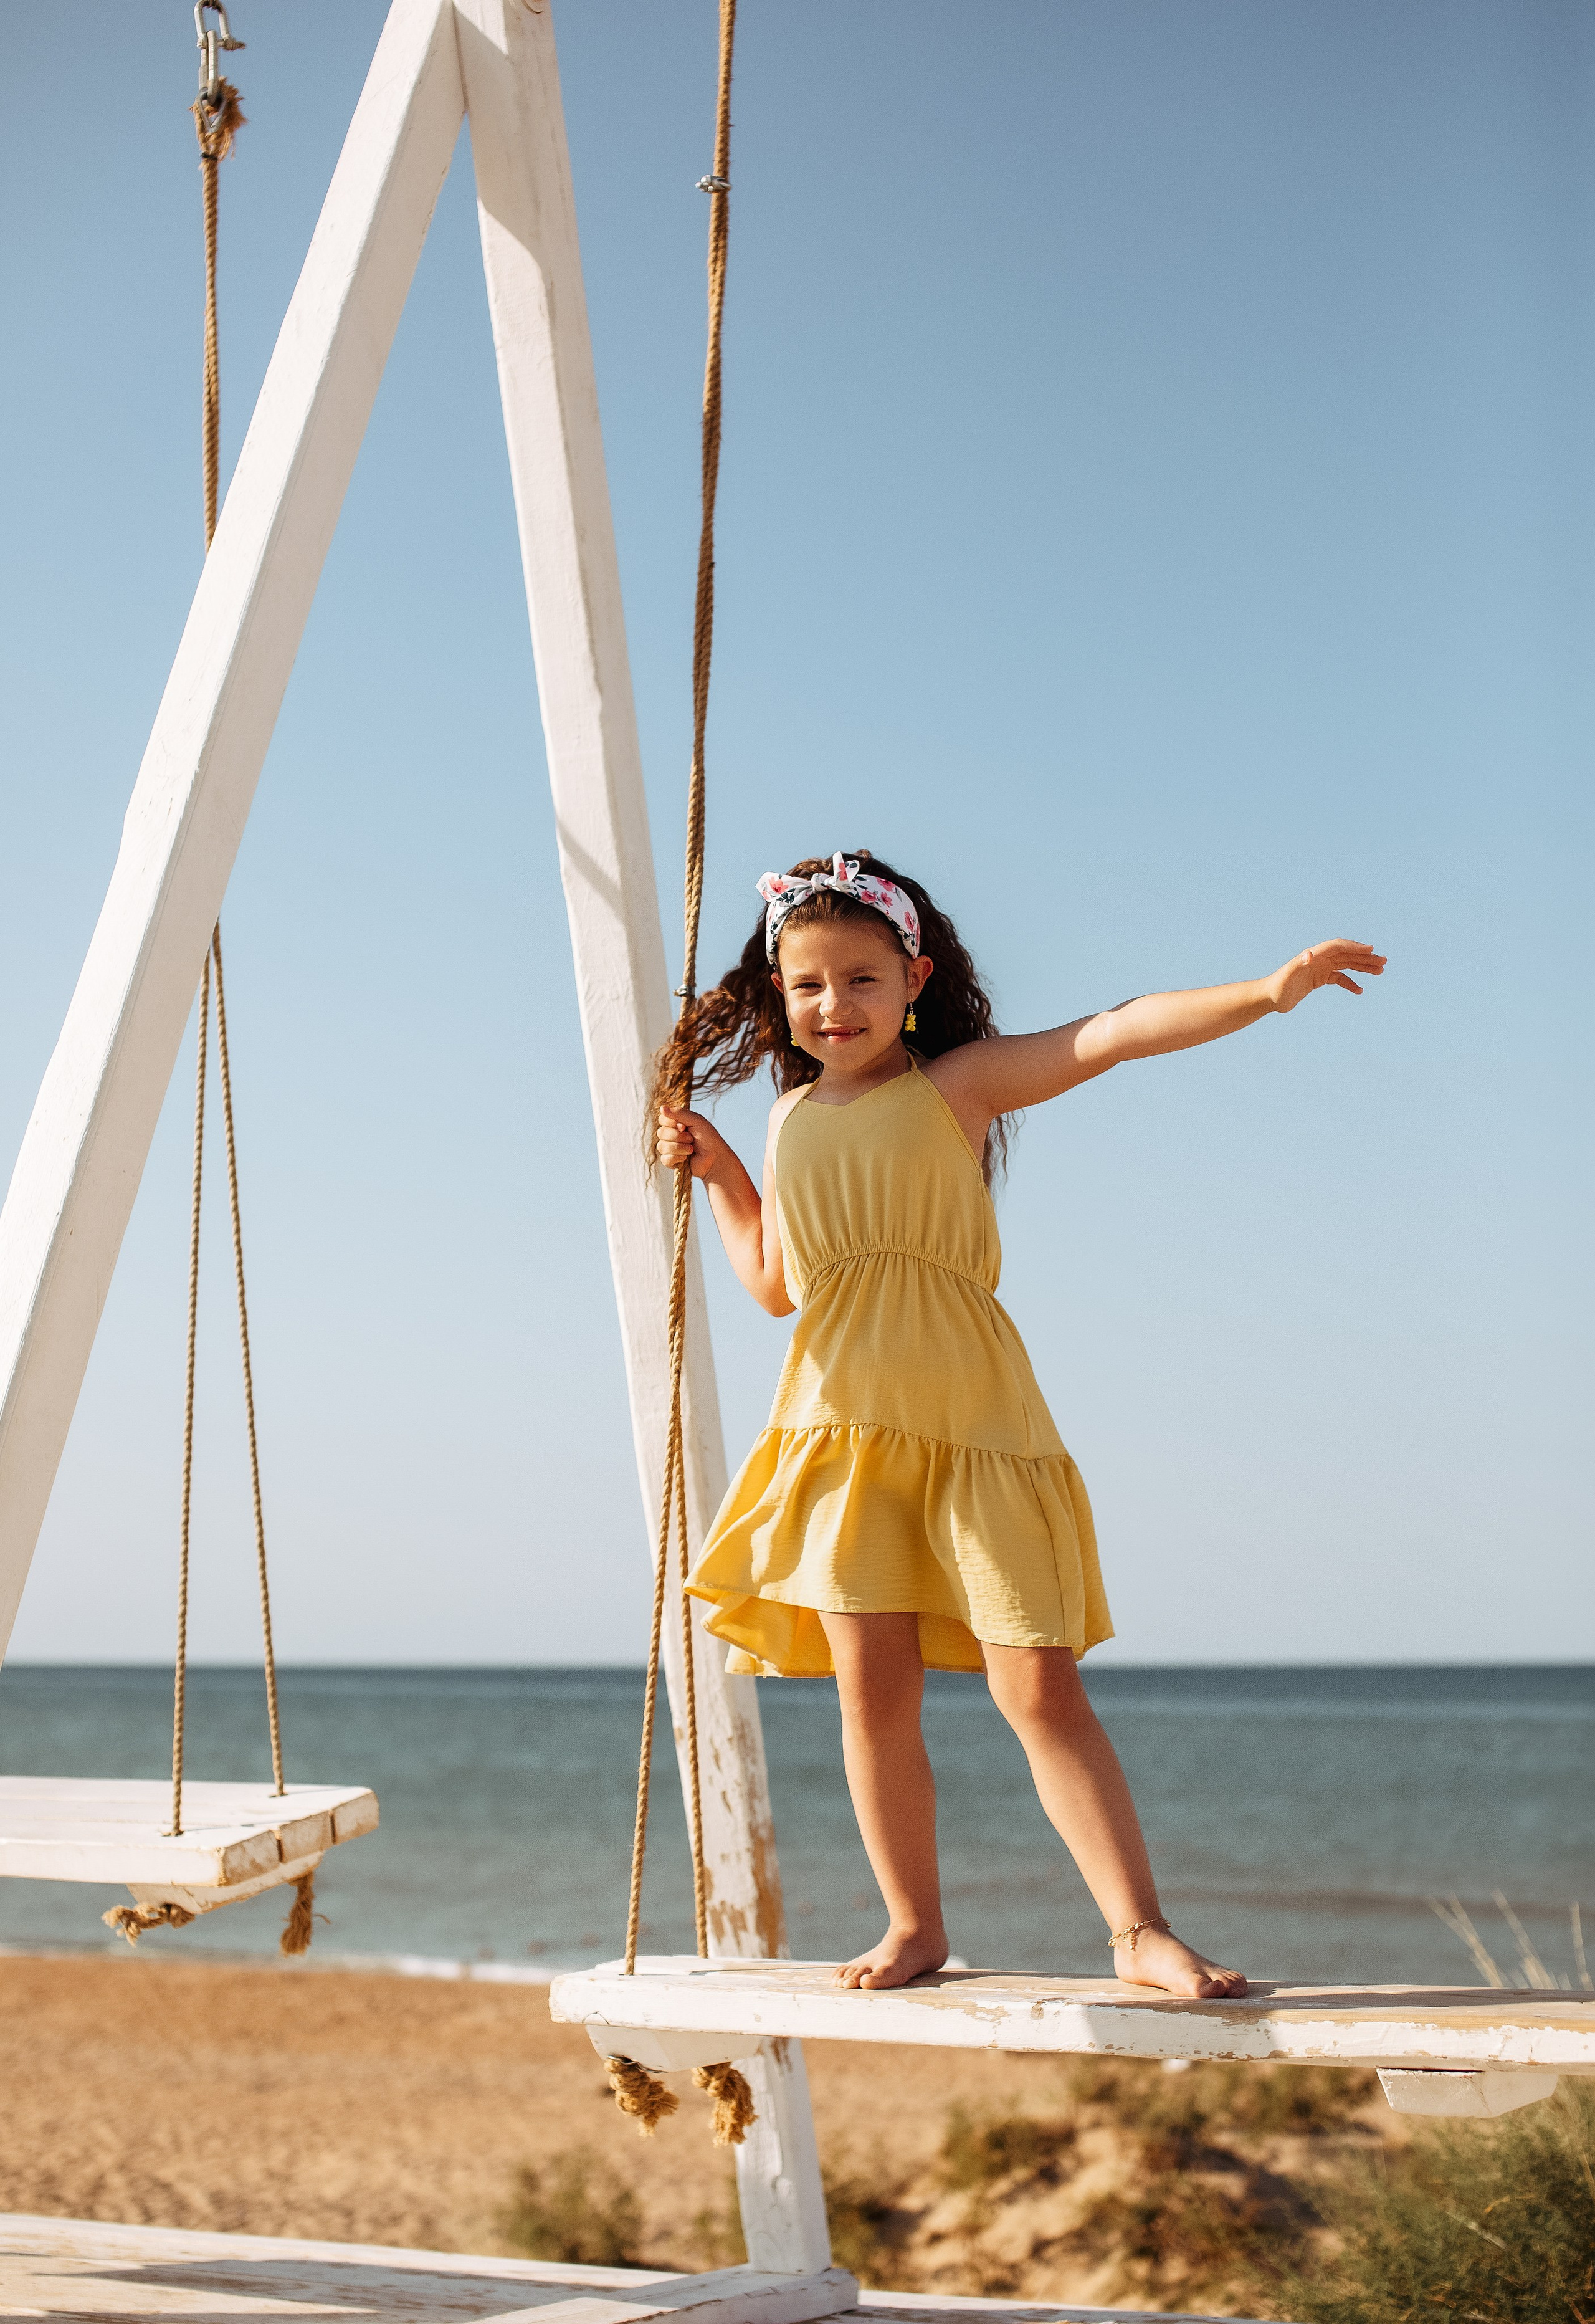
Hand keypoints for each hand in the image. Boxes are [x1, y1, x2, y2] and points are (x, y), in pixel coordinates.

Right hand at [655, 1104, 726, 1179]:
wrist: (715, 1158)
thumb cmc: (709, 1138)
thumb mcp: (696, 1120)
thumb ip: (679, 1113)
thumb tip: (661, 1108)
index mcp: (676, 1124)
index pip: (662, 1119)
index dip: (671, 1123)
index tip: (684, 1126)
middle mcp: (671, 1135)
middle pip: (661, 1132)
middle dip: (678, 1136)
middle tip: (691, 1138)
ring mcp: (670, 1149)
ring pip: (662, 1146)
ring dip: (679, 1147)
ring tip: (691, 1149)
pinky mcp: (671, 1162)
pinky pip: (665, 1159)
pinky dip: (677, 1158)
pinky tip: (686, 1158)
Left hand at [1268, 939, 1386, 1014]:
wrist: (1269, 998)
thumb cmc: (1277, 987)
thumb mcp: (1287, 977)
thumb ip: (1298, 964)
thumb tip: (1309, 954)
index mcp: (1313, 955)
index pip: (1338, 946)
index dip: (1354, 947)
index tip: (1371, 950)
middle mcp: (1318, 959)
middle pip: (1346, 954)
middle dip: (1365, 957)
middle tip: (1383, 961)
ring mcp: (1320, 968)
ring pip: (1346, 965)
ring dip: (1363, 967)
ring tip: (1380, 971)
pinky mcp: (1319, 979)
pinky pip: (1340, 978)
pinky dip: (1350, 983)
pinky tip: (1360, 990)